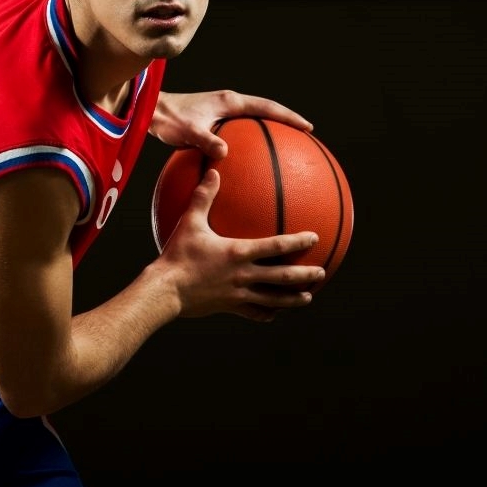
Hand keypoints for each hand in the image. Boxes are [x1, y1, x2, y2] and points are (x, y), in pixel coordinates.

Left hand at [150, 90, 312, 160]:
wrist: (150, 111)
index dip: (288, 117)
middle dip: (285, 122)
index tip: (307, 127)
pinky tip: (247, 160)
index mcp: (230, 102)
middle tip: (303, 136)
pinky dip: (248, 141)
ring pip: (252, 120)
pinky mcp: (212, 120)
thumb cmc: (168, 119)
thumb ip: (207, 141)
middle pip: (265, 111)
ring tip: (283, 148)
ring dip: (268, 130)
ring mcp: (221, 111)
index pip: (267, 107)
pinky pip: (238, 130)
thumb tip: (224, 154)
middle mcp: (228, 103)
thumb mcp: (189, 131)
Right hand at [156, 168, 325, 321]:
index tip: (314, 238)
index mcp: (238, 252)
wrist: (165, 289)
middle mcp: (243, 274)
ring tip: (308, 297)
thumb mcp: (190, 223)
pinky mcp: (229, 306)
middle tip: (321, 272)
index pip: (276, 246)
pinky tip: (273, 314)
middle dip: (305, 274)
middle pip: (282, 276)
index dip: (297, 242)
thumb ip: (203, 197)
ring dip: (292, 299)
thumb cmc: (177, 254)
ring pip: (273, 299)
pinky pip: (252, 312)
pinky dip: (266, 313)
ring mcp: (238, 293)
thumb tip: (213, 171)